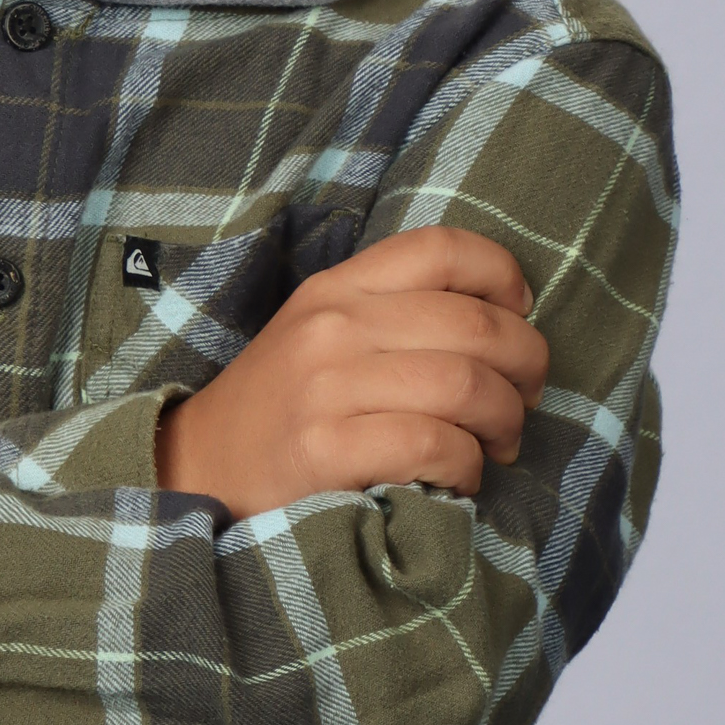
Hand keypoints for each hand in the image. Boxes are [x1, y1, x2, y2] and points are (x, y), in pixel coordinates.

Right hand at [156, 227, 546, 520]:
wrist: (197, 472)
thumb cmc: (282, 409)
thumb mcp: (322, 334)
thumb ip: (394, 313)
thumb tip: (505, 318)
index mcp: (337, 287)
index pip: (441, 248)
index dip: (503, 275)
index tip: (521, 313)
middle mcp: (333, 326)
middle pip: (475, 324)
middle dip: (527, 366)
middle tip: (526, 399)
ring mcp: (326, 387)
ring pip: (465, 385)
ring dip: (504, 421)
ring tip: (498, 444)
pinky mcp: (324, 450)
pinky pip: (433, 444)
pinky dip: (466, 465)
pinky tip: (459, 477)